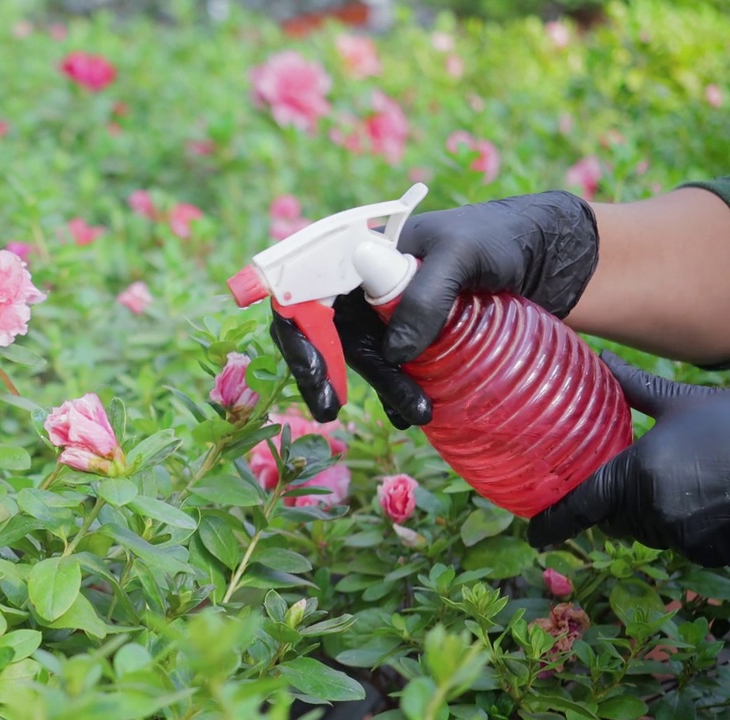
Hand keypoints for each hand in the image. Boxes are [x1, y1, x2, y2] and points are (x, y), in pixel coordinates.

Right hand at [270, 190, 599, 426]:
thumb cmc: (498, 238)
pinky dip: (396, 393)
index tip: (315, 367)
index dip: (297, 330)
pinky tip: (413, 413)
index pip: (305, 289)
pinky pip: (389, 368)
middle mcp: (363, 284)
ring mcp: (385, 313)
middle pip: (323, 331)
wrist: (544, 255)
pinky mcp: (411, 336)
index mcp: (359, 252)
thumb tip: (394, 353)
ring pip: (360, 355)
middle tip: (330, 409)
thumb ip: (426, 295)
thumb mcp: (462, 255)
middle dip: (323, 371)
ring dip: (378, 388)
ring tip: (417, 413)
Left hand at [527, 351, 729, 566]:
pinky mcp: (709, 551)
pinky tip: (704, 499)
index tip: (532, 536)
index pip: (581, 507)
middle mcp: (655, 510)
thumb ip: (635, 388)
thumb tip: (601, 358)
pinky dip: (682, 527)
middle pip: (614, 518)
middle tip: (634, 476)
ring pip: (646, 531)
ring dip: (649, 514)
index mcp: (638, 474)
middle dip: (615, 502)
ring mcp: (684, 535)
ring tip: (680, 481)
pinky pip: (680, 544)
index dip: (553, 523)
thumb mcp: (683, 403)